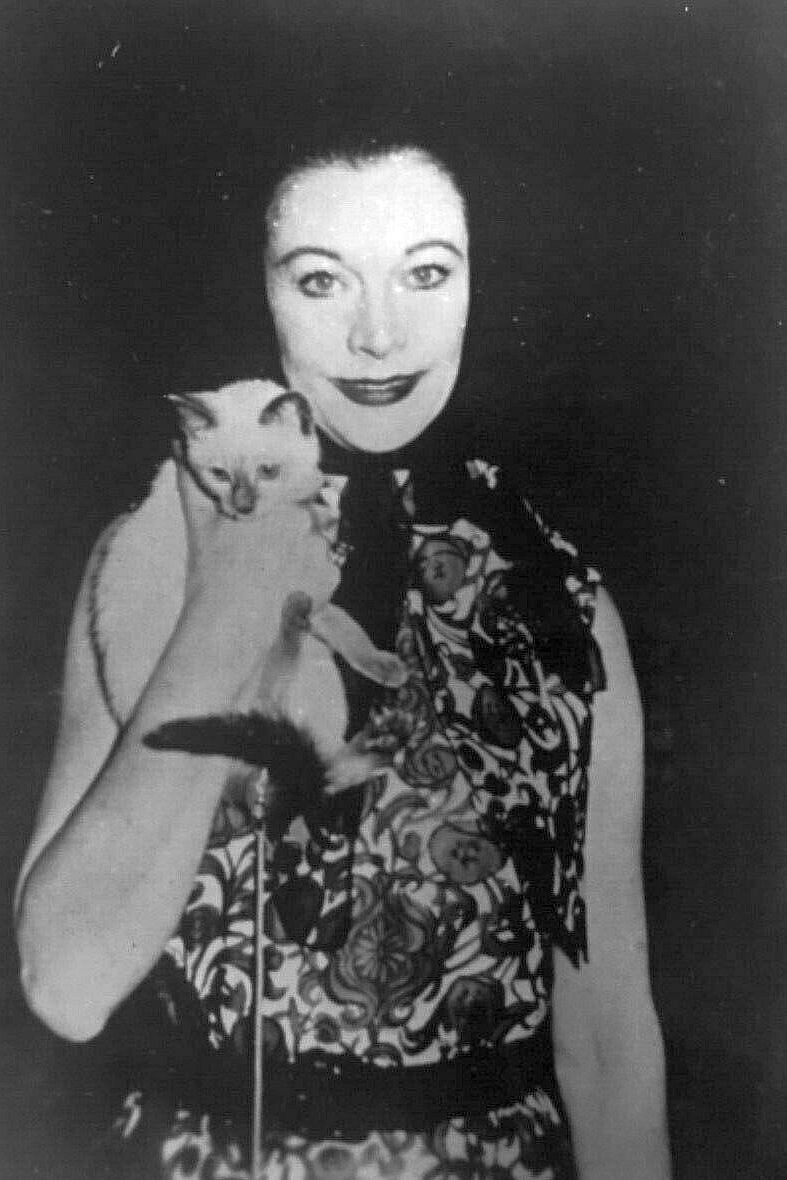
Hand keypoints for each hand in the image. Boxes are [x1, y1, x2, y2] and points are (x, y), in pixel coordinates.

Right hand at [175, 462, 340, 635]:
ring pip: (318, 541)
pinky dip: (313, 577)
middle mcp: (306, 521)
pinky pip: (326, 570)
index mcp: (279, 500)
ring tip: (276, 570)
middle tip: (269, 548)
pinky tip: (287, 586)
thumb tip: (180, 445)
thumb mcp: (199, 522)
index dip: (294, 492)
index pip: (305, 481)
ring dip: (305, 550)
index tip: (279, 508)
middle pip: (310, 514)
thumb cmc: (212, 574)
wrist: (230, 627)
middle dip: (296, 526)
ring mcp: (320, 550)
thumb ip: (193, 479)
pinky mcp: (330, 578)